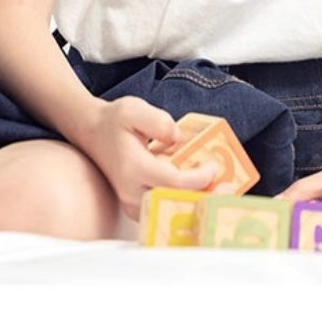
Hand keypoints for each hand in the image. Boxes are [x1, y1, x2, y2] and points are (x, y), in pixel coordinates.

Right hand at [83, 96, 217, 220]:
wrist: (92, 132)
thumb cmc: (114, 121)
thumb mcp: (133, 109)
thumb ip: (156, 120)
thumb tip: (177, 136)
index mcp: (133, 168)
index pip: (173, 182)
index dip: (198, 178)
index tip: (214, 166)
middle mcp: (133, 192)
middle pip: (176, 204)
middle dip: (205, 197)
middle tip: (229, 190)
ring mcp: (134, 203)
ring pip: (171, 211)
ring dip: (198, 203)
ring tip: (221, 192)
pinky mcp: (138, 206)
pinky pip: (166, 209)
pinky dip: (186, 203)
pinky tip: (204, 192)